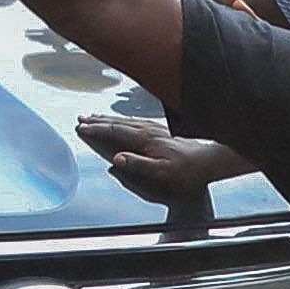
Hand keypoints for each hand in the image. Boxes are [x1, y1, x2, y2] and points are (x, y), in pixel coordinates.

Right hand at [74, 116, 237, 204]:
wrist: (208, 161)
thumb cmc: (186, 170)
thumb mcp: (161, 172)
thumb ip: (138, 164)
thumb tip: (117, 158)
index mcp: (146, 140)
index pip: (116, 133)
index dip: (97, 130)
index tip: (82, 128)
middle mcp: (149, 130)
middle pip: (118, 123)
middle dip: (98, 121)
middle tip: (81, 119)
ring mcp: (155, 128)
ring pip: (126, 120)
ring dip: (108, 118)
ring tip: (94, 116)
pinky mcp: (161, 129)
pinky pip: (136, 120)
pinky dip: (123, 119)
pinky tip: (121, 119)